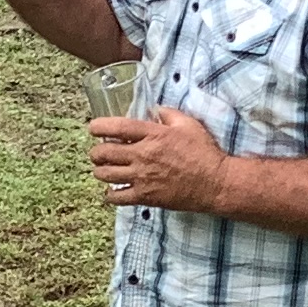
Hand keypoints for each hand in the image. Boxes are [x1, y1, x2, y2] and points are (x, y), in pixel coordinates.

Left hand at [90, 108, 226, 213]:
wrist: (215, 183)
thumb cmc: (204, 152)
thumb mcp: (189, 125)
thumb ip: (169, 114)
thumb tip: (155, 109)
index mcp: (153, 134)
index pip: (116, 127)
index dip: (98, 126)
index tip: (93, 128)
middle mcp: (143, 155)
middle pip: (104, 152)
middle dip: (96, 152)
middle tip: (99, 152)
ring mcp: (142, 177)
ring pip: (105, 174)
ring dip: (100, 171)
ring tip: (104, 170)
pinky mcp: (145, 196)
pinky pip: (116, 197)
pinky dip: (110, 194)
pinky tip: (113, 191)